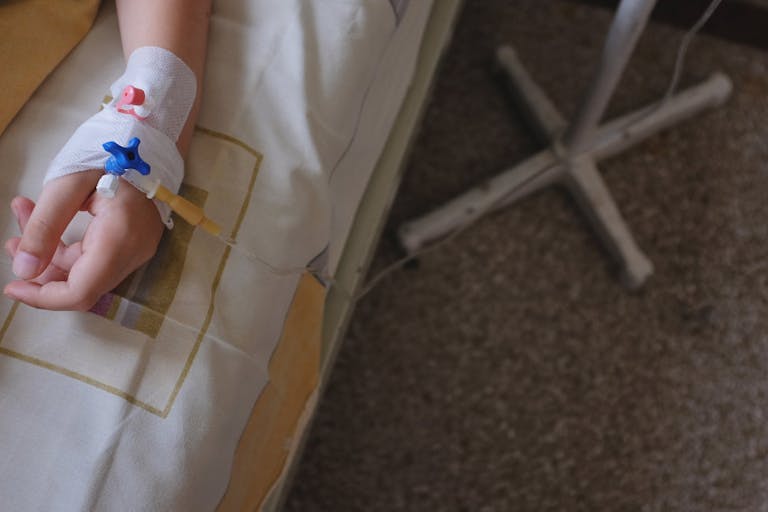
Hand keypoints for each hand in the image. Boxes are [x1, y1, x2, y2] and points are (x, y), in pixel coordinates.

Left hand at [4, 171, 163, 310]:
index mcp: (120, 239)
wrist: (151, 141)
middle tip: (12, 244)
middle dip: (43, 270)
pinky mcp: (136, 244)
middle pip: (84, 285)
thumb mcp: (67, 185)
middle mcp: (134, 253)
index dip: (43, 298)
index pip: (81, 291)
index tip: (12, 286)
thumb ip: (43, 229)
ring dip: (53, 256)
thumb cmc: (109, 155)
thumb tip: (23, 271)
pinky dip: (71, 248)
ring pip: (89, 273)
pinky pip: (99, 260)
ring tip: (26, 222)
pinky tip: (51, 224)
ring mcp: (138, 250)